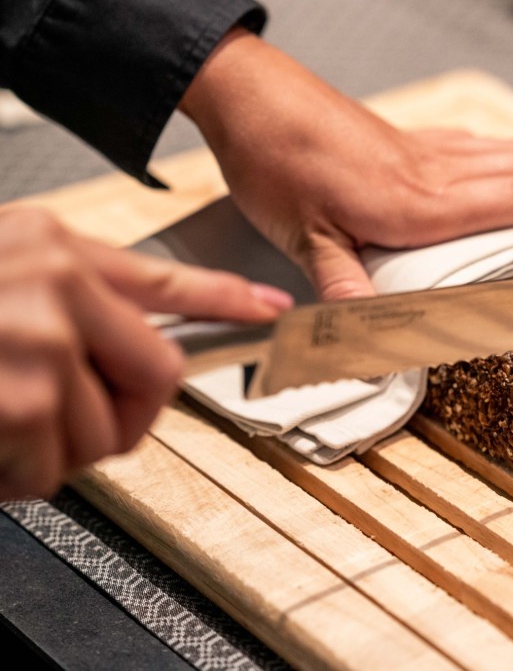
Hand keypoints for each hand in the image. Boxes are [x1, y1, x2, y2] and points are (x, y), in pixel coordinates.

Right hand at [0, 208, 291, 499]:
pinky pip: (56, 465)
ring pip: (109, 428)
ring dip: (61, 454)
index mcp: (52, 246)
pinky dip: (22, 479)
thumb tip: (131, 347)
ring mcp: (38, 333)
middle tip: (81, 431)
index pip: (167, 278)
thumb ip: (65, 297)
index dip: (229, 301)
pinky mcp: (20, 392)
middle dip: (128, 418)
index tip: (274, 312)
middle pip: (159, 371)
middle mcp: (54, 278)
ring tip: (8, 434)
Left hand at [181, 29, 512, 300]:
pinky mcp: (415, 137)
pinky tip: (506, 179)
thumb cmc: (274, 160)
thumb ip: (342, 286)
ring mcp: (431, 148)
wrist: (254, 96)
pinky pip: (486, 145)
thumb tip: (363, 335)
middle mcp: (440, 172)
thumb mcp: (299, 237)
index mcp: (423, 203)